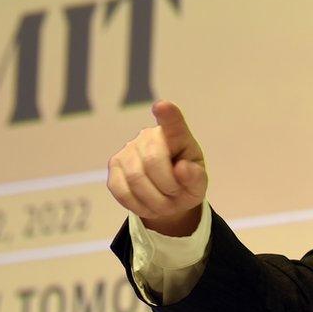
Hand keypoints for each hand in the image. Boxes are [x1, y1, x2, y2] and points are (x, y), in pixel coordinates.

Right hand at [108, 100, 207, 236]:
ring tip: (164, 203)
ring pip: (135, 178)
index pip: (172, 123)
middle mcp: (149, 136)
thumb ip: (196, 177)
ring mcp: (128, 149)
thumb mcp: (198, 184)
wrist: (167, 196)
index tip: (163, 106)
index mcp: (177, 136)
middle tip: (175, 195)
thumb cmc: (186, 183)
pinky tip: (148, 204)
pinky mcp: (114, 166)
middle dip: (167, 186)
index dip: (167, 115)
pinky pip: (122, 191)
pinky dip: (138, 205)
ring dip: (154, 200)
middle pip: (153, 161)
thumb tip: (182, 169)